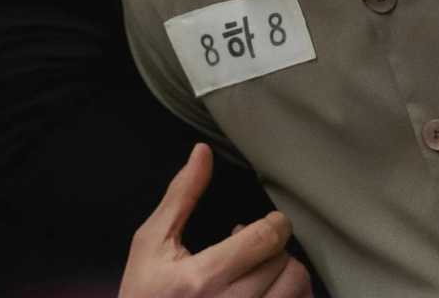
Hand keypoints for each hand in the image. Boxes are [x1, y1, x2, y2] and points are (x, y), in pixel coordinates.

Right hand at [119, 143, 312, 297]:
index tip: (272, 221)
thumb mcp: (151, 243)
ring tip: (261, 270)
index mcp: (202, 278)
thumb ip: (181, 196)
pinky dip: (291, 294)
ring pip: (295, 287)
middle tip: (252, 249)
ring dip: (285, 272)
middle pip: (282, 262)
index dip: (275, 223)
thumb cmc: (143, 294)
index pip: (263, 240)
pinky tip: (267, 289)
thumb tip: (202, 154)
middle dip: (272, 247)